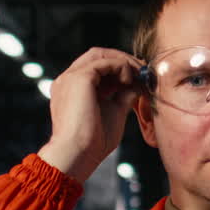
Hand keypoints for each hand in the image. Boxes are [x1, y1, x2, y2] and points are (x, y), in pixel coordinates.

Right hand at [37, 48, 144, 183]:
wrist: (77, 154)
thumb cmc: (93, 143)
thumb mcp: (113, 114)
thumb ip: (122, 97)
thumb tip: (136, 85)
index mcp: (71, 90)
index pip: (94, 67)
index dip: (117, 68)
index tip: (137, 75)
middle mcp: (67, 80)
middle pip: (96, 56)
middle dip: (121, 60)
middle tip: (142, 70)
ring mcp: (70, 77)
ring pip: (100, 55)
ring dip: (123, 61)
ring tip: (139, 74)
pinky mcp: (79, 78)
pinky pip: (104, 62)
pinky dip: (121, 66)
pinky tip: (129, 80)